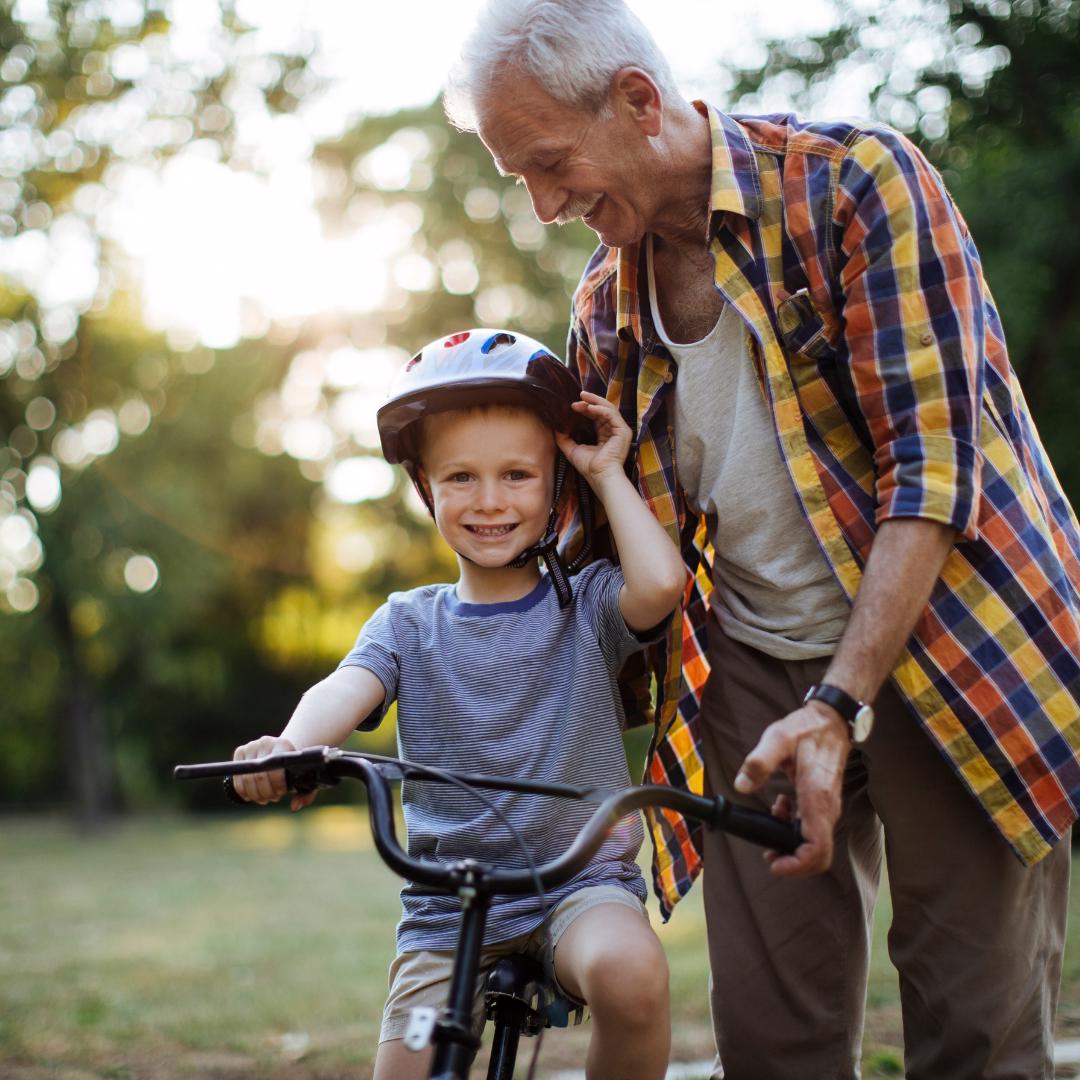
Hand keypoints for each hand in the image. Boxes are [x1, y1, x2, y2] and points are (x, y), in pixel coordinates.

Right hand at [231, 735, 316, 811]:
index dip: (277, 784)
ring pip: (246, 778)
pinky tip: (251, 796)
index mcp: (284, 745)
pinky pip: (237, 777)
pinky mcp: (240, 752)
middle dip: (265, 792)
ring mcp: (251, 746)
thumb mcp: (306, 779)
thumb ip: (306, 794)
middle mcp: (265, 742)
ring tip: (264, 798)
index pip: (275, 767)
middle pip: (259, 775)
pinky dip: (243, 791)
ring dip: (254, 794)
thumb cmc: (295, 768)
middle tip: (272, 798)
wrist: (281, 750)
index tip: (281, 793)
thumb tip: (294, 807)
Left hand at [554, 391, 630, 491]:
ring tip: (583, 397)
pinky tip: (589, 407)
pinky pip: (611, 415)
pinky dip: (600, 409)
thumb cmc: (589, 467)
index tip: (572, 405)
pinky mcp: (623, 431)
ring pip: (608, 408)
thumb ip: (564, 438)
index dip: (585, 408)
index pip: (596, 416)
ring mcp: (620, 430)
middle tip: (579, 395)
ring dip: (595, 402)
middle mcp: (613, 430)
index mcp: (604, 434)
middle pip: (603, 409)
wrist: (599, 477)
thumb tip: (555, 428)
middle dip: (590, 401)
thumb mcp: (572, 450)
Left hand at [733, 701, 850, 875]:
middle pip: (819, 855)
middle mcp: (827, 808)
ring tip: (769, 828)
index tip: (775, 864)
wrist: (831, 721)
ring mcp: (828, 808)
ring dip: (792, 846)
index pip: (817, 847)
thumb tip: (741, 785)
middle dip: (793, 862)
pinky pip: (813, 830)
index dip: (797, 865)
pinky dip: (794, 830)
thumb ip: (759, 762)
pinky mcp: (823, 805)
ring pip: (816, 845)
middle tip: (769, 854)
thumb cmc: (806, 729)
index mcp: (817, 797)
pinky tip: (780, 809)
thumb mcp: (778, 738)